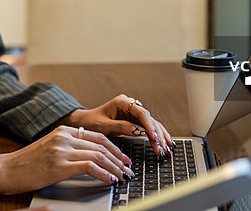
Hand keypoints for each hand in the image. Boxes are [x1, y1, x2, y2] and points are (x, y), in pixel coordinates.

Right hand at [0, 125, 133, 195]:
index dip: (113, 147)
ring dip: (114, 167)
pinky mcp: (59, 164)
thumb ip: (67, 147)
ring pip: (98, 155)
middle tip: (128, 169)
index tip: (122, 158)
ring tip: (122, 176)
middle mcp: (64, 136)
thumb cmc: (25, 164)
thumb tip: (89, 157)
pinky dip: (104, 174)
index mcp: (62, 130)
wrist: (5, 170)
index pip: (97, 135)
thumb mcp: (48, 149)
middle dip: (118, 158)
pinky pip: (90, 167)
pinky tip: (110, 180)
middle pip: (101, 144)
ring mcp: (61, 149)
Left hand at [59, 94, 174, 156]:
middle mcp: (129, 105)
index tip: (154, 138)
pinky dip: (155, 135)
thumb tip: (139, 130)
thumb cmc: (91, 122)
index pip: (141, 113)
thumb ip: (121, 127)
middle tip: (162, 148)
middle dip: (157, 134)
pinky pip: (147, 127)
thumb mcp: (104, 126)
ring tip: (166, 148)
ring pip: (151, 123)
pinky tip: (164, 142)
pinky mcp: (133, 120)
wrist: (84, 122)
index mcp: (122, 102)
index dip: (150, 126)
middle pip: (149, 118)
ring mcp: (132, 112)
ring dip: (159, 136)